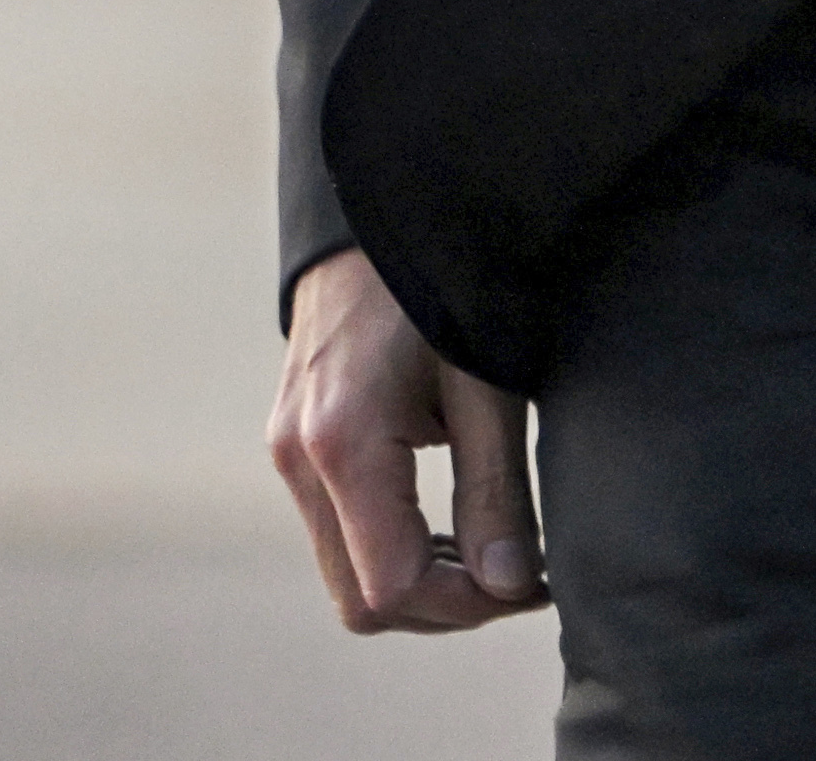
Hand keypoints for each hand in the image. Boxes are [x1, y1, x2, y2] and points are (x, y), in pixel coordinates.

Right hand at [268, 247, 545, 631]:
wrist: (375, 209)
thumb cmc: (442, 283)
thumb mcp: (487, 384)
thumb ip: (495, 490)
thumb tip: (511, 586)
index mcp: (342, 441)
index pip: (391, 588)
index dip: (466, 606)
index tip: (530, 582)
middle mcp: (296, 457)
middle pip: (360, 599)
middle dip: (444, 605)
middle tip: (519, 573)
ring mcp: (286, 450)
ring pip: (345, 574)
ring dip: (420, 580)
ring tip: (493, 545)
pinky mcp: (292, 442)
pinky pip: (337, 533)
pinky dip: (392, 547)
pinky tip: (448, 520)